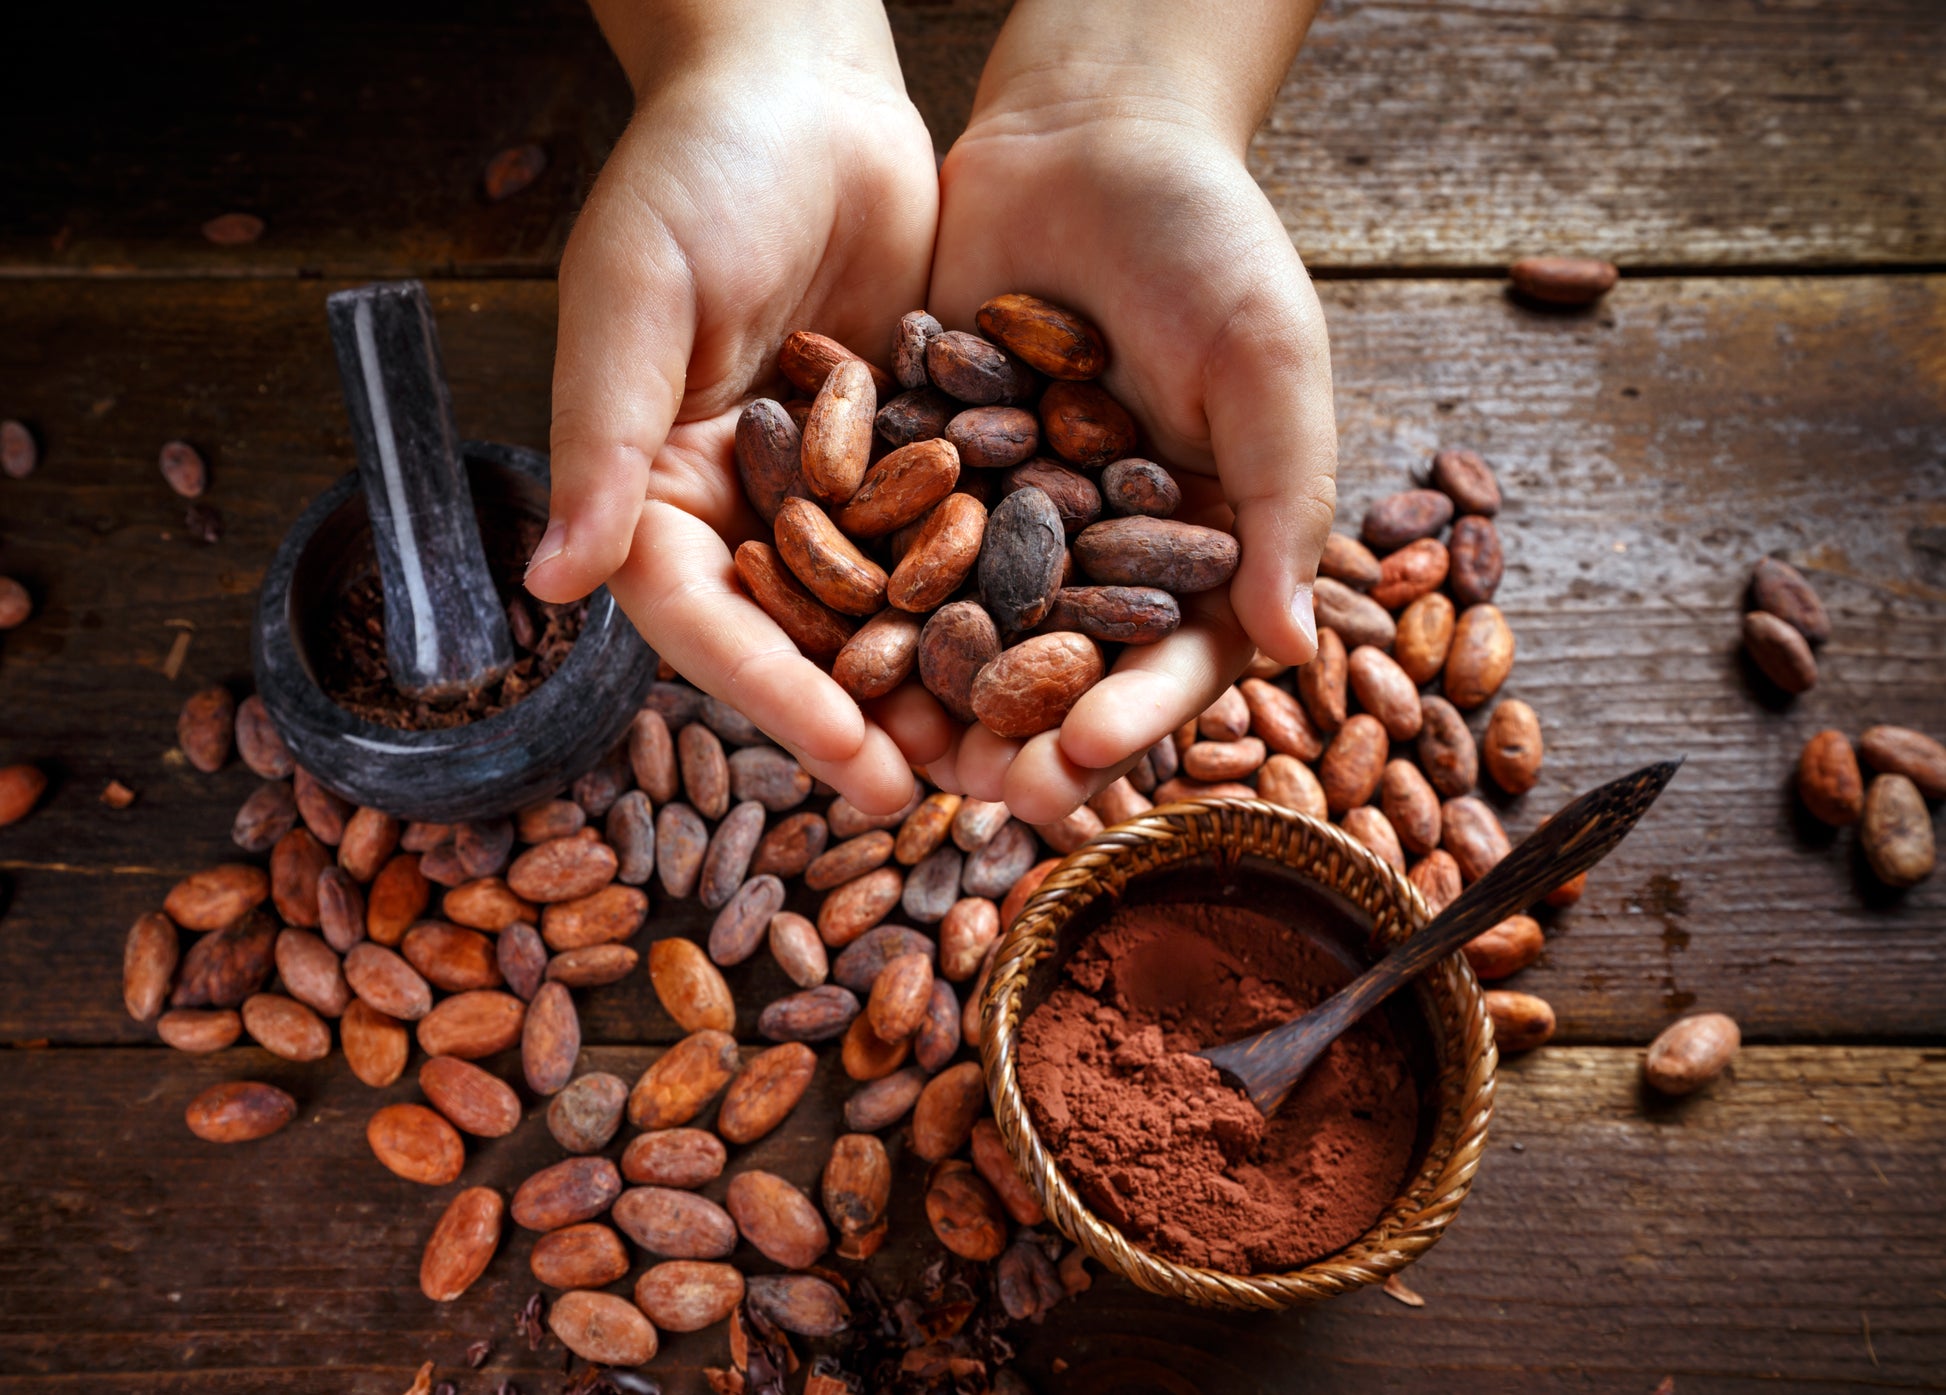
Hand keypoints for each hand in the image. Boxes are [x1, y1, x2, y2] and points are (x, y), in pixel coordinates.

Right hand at [525, 1, 943, 812]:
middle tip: (951, 794)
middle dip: (870, 718)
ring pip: (883, 606)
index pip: (704, 619)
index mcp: (651, 486)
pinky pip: (949, 538)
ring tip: (1013, 752)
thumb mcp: (638, 290)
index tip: (857, 765)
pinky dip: (995, 593)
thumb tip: (552, 581)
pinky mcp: (904, 450)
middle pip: (800, 637)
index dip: (777, 697)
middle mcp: (737, 505)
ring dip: (940, 680)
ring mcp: (827, 486)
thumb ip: (601, 432)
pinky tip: (1060, 648)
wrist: (805, 84)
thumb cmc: (697, 168)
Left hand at [925, 66, 1336, 821]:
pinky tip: (826, 643)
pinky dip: (864, 593)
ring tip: (897, 750)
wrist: (1089, 132)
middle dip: (1025, 733)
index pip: (1174, 656)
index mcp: (1197, 542)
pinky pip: (892, 541)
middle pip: (1063, 666)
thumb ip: (1283, 501)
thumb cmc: (1210, 240)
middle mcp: (1099, 546)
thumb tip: (1296, 648)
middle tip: (979, 791)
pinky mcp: (925, 464)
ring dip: (937, 693)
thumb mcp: (1268, 362)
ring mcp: (1008, 511)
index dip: (1134, 714)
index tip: (1083, 760)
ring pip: (971, 624)